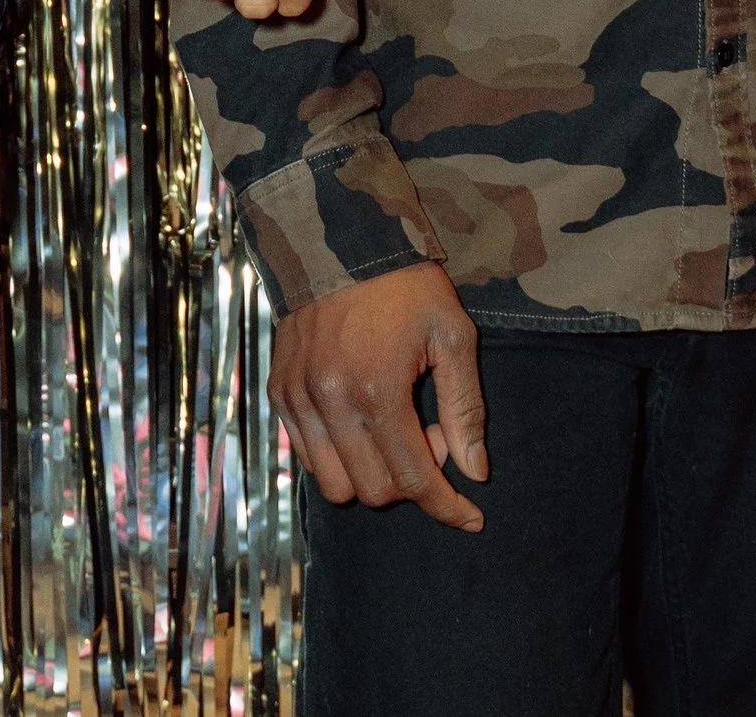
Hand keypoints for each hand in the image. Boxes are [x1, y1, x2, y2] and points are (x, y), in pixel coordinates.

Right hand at [271, 264, 486, 532]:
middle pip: (374, 492)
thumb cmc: (406, 285)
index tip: (471, 518)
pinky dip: (338, 458)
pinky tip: (362, 423)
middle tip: (430, 435)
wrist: (341, 237)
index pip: (414, 480)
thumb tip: (475, 472)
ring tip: (393, 430)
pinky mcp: (280, 391)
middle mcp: (331, 402)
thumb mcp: (452, 334)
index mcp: (378, 390)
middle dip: (412, 481)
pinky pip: (307, 457)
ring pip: (335, 486)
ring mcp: (299, 398)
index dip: (448, 506)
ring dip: (371, 476)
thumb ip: (465, 407)